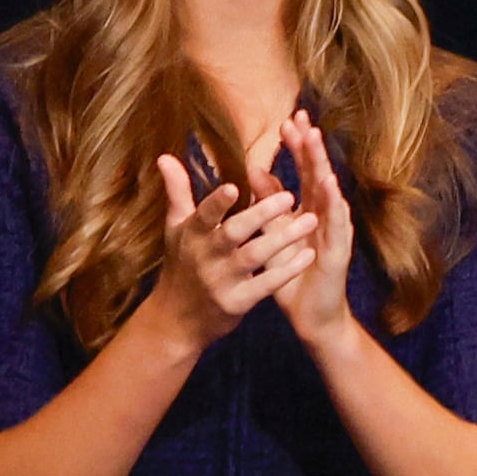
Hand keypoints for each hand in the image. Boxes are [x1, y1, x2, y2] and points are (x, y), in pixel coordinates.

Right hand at [145, 148, 316, 353]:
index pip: (204, 216)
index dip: (217, 203)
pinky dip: (286, 271)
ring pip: (254, 256)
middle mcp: (204, 257)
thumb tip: (165, 155)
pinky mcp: (236, 303)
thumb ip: (177, 192)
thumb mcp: (176, 229)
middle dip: (259, 214)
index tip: (234, 186)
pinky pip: (265, 285)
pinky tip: (309, 255)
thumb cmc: (181, 264)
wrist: (176, 320)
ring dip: (283, 238)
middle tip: (289, 196)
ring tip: (311, 220)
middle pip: (233, 233)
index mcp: (191, 235)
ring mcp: (220, 281)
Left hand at [274, 111, 365, 346]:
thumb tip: (253, 172)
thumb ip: (267, 205)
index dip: (297, 147)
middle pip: (318, 173)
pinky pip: (337, 222)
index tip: (288, 121)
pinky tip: (328, 185)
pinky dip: (334, 202)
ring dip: (322, 165)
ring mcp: (334, 230)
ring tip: (314, 141)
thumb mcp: (274, 236)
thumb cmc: (292, 276)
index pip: (304, 171)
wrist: (309, 315)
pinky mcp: (339, 249)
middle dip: (310, 146)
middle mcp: (325, 215)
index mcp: (309, 210)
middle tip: (301, 118)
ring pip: (329, 191)